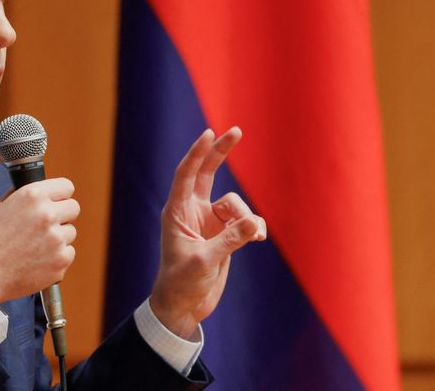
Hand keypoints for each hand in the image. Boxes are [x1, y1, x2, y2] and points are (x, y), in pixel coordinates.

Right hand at [0, 178, 79, 303]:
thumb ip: (22, 197)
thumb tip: (37, 192)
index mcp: (32, 196)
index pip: (66, 187)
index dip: (60, 195)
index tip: (57, 202)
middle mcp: (47, 214)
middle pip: (74, 207)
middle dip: (63, 215)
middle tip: (47, 225)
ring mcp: (56, 239)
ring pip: (70, 232)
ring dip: (59, 237)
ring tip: (35, 246)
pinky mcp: (61, 260)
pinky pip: (68, 253)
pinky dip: (57, 257)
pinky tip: (38, 259)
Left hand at [150, 127, 265, 338]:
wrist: (184, 306)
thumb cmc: (182, 283)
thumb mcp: (204, 262)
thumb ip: (230, 241)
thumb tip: (255, 223)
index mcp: (176, 211)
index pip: (186, 174)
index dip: (197, 153)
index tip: (209, 133)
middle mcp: (191, 211)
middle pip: (207, 172)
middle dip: (221, 152)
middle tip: (237, 130)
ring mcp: (208, 221)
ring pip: (235, 204)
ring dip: (246, 217)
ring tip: (252, 237)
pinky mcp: (224, 234)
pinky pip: (244, 220)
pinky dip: (253, 226)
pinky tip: (258, 238)